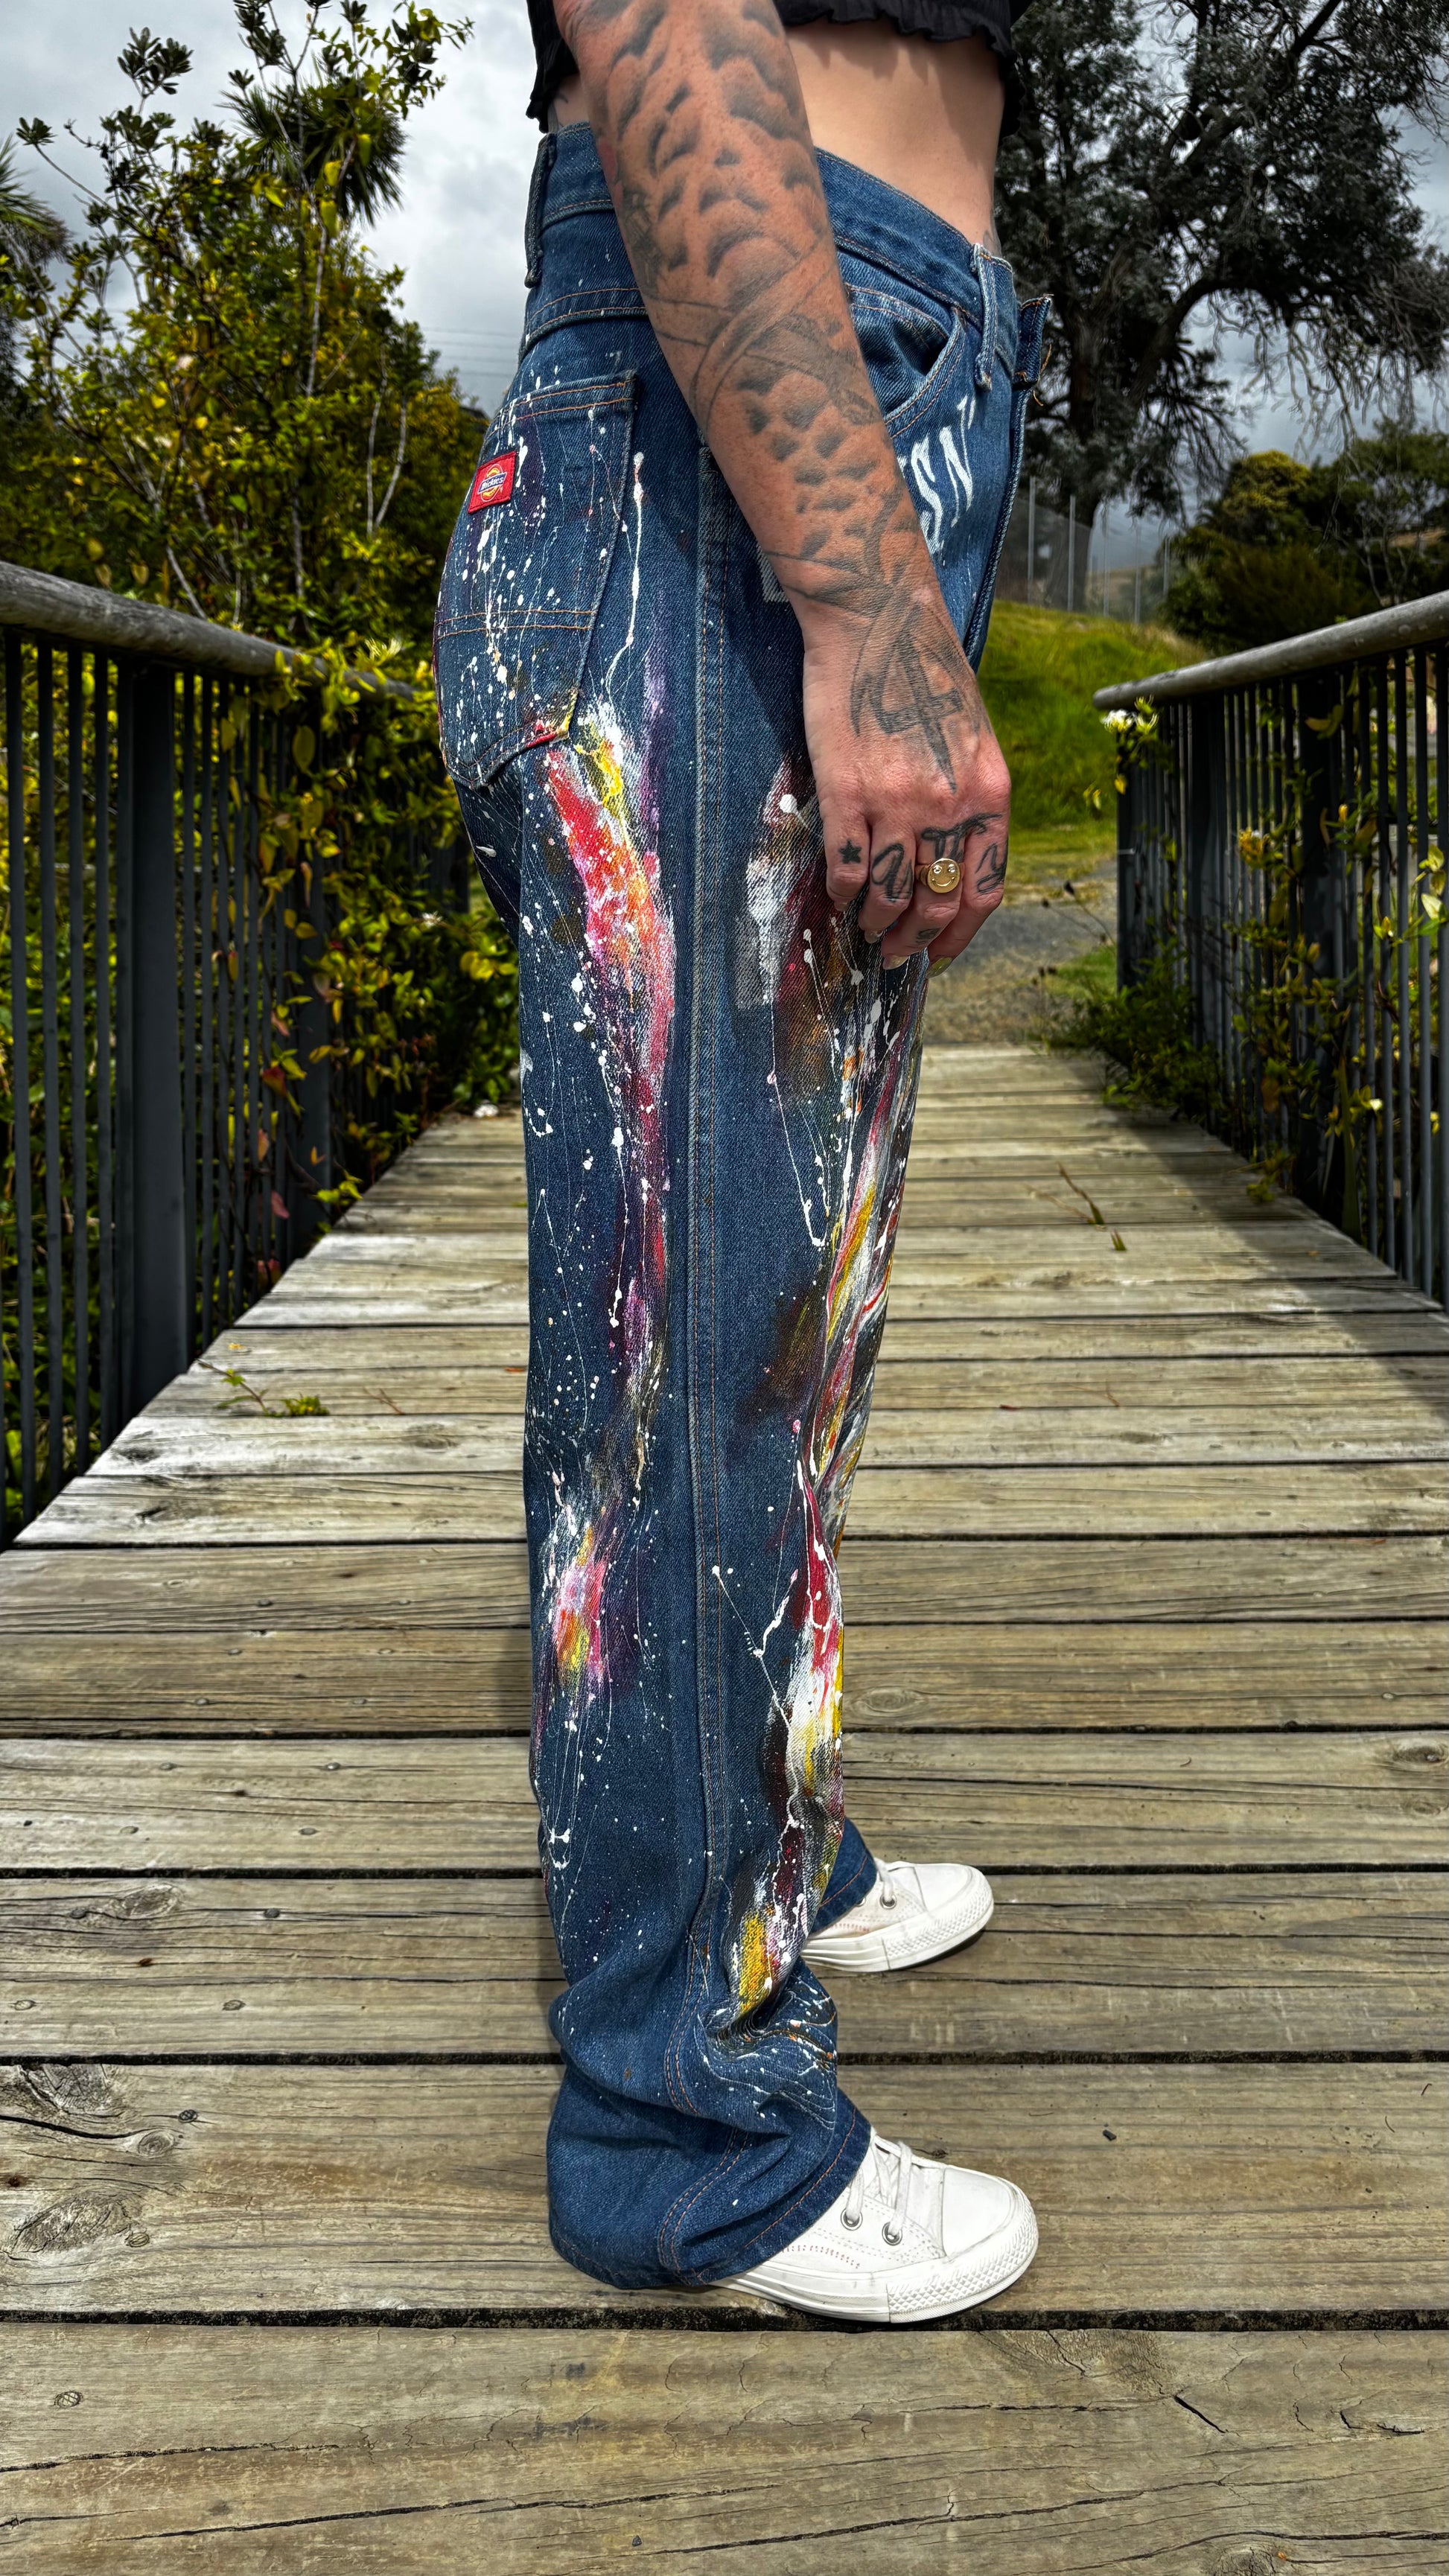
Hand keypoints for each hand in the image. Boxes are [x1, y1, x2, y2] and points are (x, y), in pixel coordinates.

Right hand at [801, 585, 1010, 966]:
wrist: (879, 620)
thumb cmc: (925, 675)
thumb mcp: (973, 739)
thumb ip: (968, 799)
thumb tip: (948, 860)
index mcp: (989, 793)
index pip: (983, 889)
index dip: (961, 933)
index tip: (941, 954)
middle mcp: (950, 805)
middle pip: (937, 902)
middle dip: (914, 941)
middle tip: (893, 953)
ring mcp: (898, 801)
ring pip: (891, 894)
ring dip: (876, 923)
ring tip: (864, 927)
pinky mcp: (847, 793)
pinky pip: (849, 867)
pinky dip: (844, 892)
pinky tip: (840, 892)